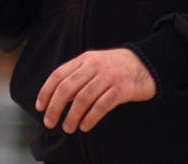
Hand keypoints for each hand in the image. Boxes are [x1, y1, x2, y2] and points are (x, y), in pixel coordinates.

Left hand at [36, 48, 156, 133]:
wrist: (147, 64)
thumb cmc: (118, 68)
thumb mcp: (96, 65)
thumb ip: (78, 77)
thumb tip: (59, 99)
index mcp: (85, 59)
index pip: (59, 75)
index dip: (46, 91)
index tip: (40, 107)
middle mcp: (95, 66)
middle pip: (67, 88)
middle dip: (55, 107)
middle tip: (50, 123)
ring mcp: (109, 77)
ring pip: (83, 99)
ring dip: (72, 116)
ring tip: (68, 128)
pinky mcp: (122, 89)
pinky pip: (101, 106)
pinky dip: (90, 118)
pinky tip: (85, 126)